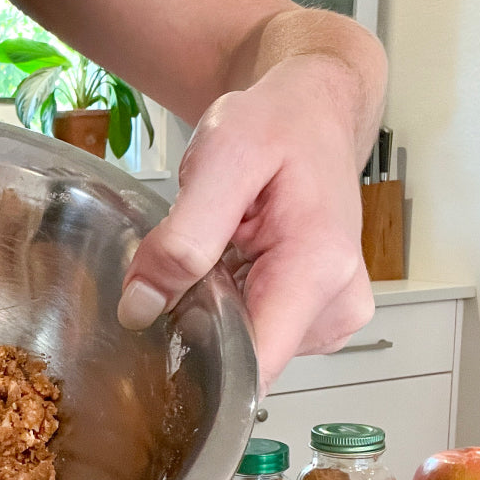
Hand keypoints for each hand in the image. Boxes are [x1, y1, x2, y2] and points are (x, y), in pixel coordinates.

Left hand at [118, 55, 375, 391]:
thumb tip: (141, 307)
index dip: (200, 367)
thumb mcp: (220, 161)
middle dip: (203, 325)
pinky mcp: (321, 317)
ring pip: (250, 350)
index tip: (166, 337)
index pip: (256, 367)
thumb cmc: (278, 125)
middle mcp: (338, 303)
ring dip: (217, 312)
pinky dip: (235, 307)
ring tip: (223, 254)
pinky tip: (236, 265)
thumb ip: (181, 238)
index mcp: (318, 269)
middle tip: (194, 262)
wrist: (313, 112)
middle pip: (246, 360)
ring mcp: (334, 315)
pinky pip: (261, 333)